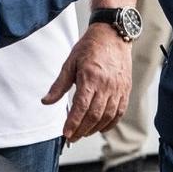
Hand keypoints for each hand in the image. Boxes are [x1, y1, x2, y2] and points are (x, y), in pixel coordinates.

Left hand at [42, 22, 132, 141]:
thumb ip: (59, 85)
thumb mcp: (70, 62)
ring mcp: (118, 88)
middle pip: (94, 115)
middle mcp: (107, 85)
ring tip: (83, 133)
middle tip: (72, 137)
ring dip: (95, 129)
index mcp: (91, 77)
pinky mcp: (125, 89)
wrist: (113, 34)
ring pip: (108, 116)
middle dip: (82, 130)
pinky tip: (101, 127)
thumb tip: (46, 101)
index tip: (66, 133)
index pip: (82, 107)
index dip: (73, 123)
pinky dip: (110, 123)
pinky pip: (120, 111)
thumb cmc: (91, 46)